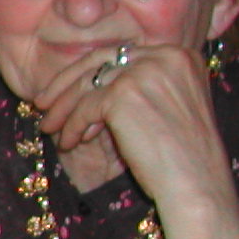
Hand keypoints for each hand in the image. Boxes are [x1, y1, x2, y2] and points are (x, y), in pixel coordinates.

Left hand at [29, 40, 236, 223]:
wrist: (196, 184)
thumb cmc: (184, 156)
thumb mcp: (170, 105)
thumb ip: (142, 85)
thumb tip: (92, 82)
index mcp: (180, 55)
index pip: (122, 53)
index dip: (90, 70)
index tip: (67, 88)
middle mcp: (165, 56)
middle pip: (100, 61)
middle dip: (66, 83)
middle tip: (42, 103)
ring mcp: (144, 73)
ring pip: (88, 85)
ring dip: (63, 108)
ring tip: (49, 128)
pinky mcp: (124, 95)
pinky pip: (85, 108)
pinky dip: (71, 126)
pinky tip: (68, 143)